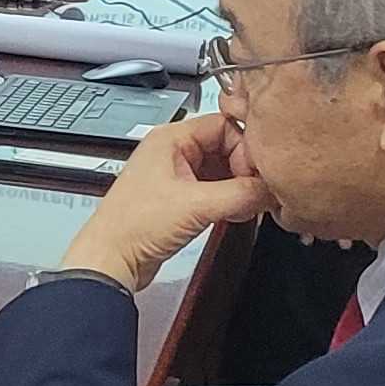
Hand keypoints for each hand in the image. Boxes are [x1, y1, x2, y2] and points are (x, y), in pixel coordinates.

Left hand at [57, 109, 272, 294]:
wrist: (111, 260)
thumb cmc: (133, 226)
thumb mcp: (197, 205)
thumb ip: (241, 194)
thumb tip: (273, 189)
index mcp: (171, 138)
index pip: (225, 124)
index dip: (246, 147)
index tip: (259, 172)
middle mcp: (174, 152)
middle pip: (227, 146)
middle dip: (246, 168)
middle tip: (261, 189)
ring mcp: (176, 175)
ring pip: (223, 169)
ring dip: (240, 186)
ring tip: (252, 204)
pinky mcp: (180, 198)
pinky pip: (215, 189)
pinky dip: (231, 200)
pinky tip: (238, 214)